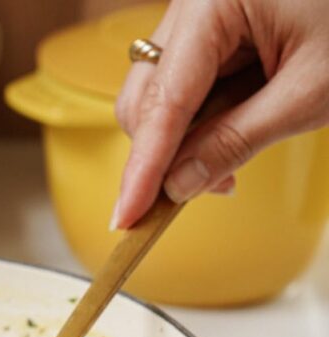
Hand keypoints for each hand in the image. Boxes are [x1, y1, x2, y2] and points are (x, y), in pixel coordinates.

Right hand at [113, 0, 328, 228]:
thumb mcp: (308, 92)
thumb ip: (236, 141)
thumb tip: (179, 185)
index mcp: (214, 2)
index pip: (164, 103)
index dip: (143, 169)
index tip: (126, 216)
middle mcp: (193, 3)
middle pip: (146, 99)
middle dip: (163, 156)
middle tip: (206, 191)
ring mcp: (197, 14)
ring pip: (158, 97)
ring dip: (182, 142)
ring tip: (228, 165)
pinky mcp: (208, 28)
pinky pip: (182, 85)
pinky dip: (197, 120)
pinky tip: (227, 133)